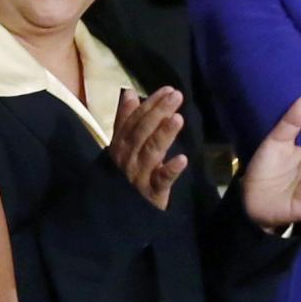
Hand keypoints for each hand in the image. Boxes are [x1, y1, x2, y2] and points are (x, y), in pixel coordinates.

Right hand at [106, 85, 189, 210]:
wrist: (117, 212)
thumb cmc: (124, 174)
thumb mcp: (122, 146)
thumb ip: (125, 120)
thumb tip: (129, 93)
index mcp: (121, 143)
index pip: (135, 119)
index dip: (150, 104)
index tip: (167, 90)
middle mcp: (127, 156)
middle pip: (142, 131)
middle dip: (159, 112)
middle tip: (176, 96)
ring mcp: (138, 174)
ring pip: (151, 151)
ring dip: (164, 134)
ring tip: (178, 118)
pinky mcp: (151, 192)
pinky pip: (161, 180)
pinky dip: (170, 170)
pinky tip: (183, 159)